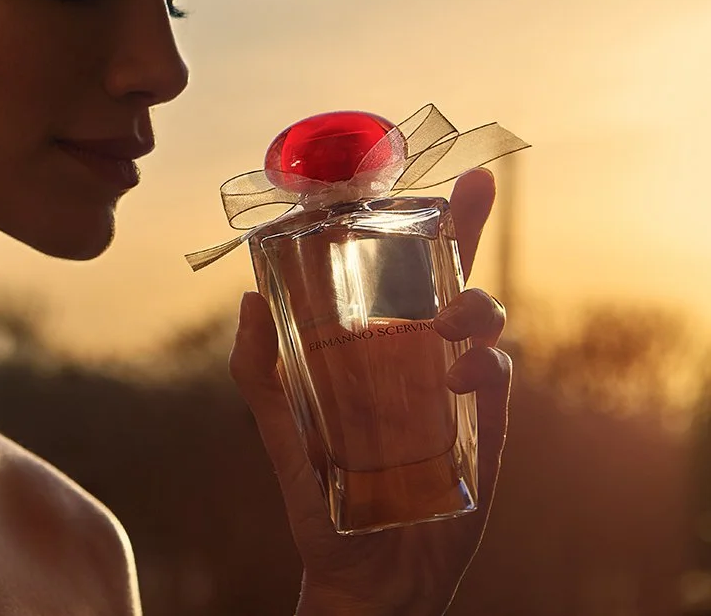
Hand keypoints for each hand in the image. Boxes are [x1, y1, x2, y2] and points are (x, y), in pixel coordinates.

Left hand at [229, 169, 512, 615]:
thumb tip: (247, 296)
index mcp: (377, 343)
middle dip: (472, 227)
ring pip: (487, 322)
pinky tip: (460, 380)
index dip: (429, 223)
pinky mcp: (483, 435)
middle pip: (457, 277)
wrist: (356, 569)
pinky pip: (499, 384)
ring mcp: (457, 392)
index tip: (447, 177)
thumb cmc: (317, 492)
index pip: (405, 272)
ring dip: (477, 305)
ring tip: (447, 325)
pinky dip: (488, 369)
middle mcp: (422, 357)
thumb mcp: (278, 426)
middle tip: (474, 193)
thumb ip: (256, 368)